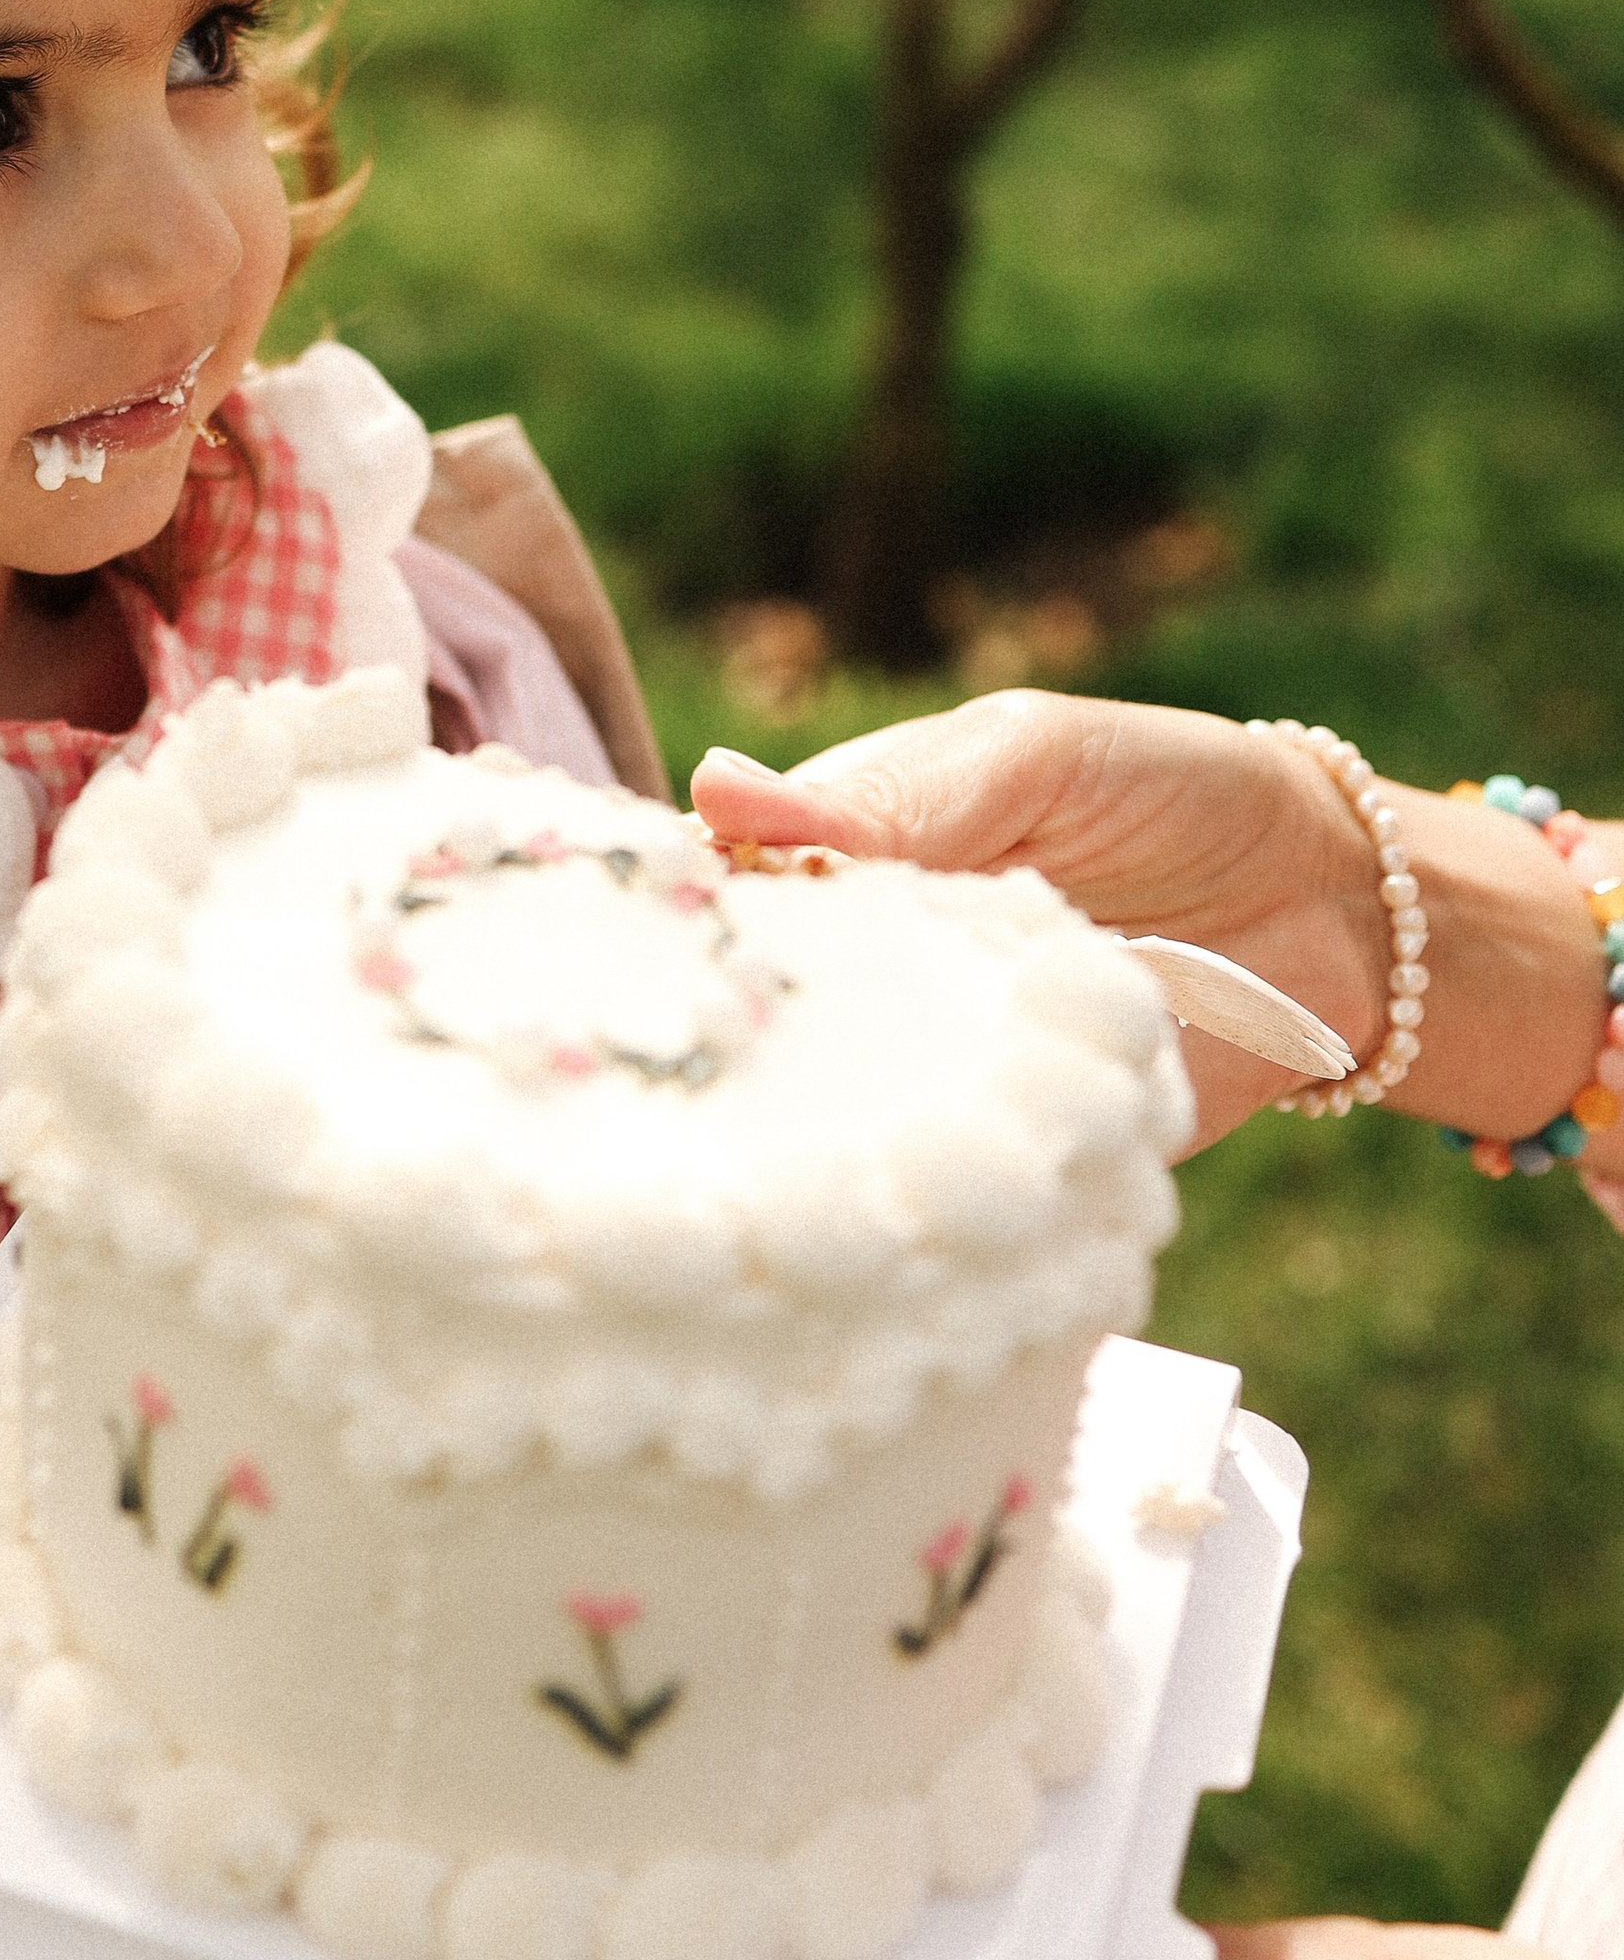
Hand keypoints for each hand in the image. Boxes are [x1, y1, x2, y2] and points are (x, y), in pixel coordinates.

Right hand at [694, 692, 1601, 1149]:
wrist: (1337, 910)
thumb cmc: (1165, 795)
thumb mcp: (1033, 760)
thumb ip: (898, 794)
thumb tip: (716, 792)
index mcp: (839, 864)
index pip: (710, 902)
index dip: (661, 929)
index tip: (622, 946)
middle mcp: (863, 985)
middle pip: (743, 1033)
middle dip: (713, 1050)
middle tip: (684, 1058)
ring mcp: (929, 1084)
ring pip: (822, 1132)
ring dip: (803, 1138)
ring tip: (776, 1135)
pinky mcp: (1007, 1167)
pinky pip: (938, 1198)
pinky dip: (916, 1200)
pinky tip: (889, 1195)